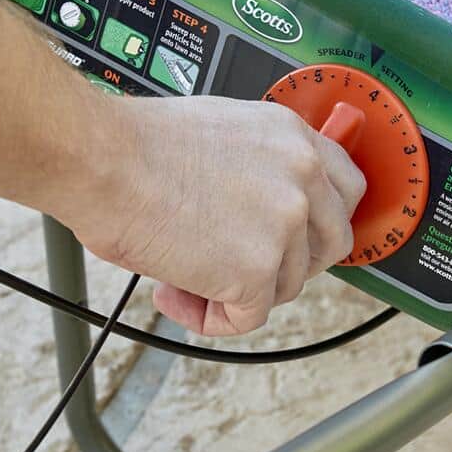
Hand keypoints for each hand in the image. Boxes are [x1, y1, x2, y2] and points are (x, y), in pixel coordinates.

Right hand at [62, 95, 366, 335]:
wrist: (103, 160)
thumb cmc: (137, 145)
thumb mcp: (222, 134)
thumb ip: (258, 167)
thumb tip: (254, 208)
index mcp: (293, 138)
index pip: (348, 188)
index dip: (322, 220)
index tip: (300, 236)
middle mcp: (303, 178)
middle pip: (331, 244)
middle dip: (290, 264)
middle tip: (240, 265)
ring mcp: (286, 226)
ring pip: (286, 285)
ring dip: (239, 290)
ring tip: (184, 274)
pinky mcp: (257, 271)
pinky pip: (247, 317)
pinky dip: (211, 318)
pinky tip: (176, 294)